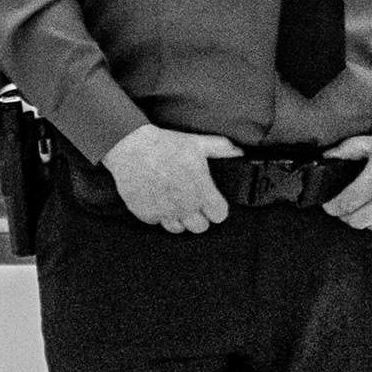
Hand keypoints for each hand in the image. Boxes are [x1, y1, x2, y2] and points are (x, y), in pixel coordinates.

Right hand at [103, 123, 239, 232]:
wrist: (132, 147)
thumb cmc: (166, 144)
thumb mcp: (196, 143)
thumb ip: (220, 149)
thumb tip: (239, 152)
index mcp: (201, 191)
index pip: (219, 215)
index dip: (216, 209)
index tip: (210, 202)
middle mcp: (184, 205)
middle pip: (200, 227)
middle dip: (198, 217)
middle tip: (192, 204)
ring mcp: (164, 212)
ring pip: (178, 228)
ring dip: (178, 218)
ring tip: (174, 204)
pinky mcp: (145, 213)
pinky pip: (156, 222)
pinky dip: (157, 214)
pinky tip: (156, 200)